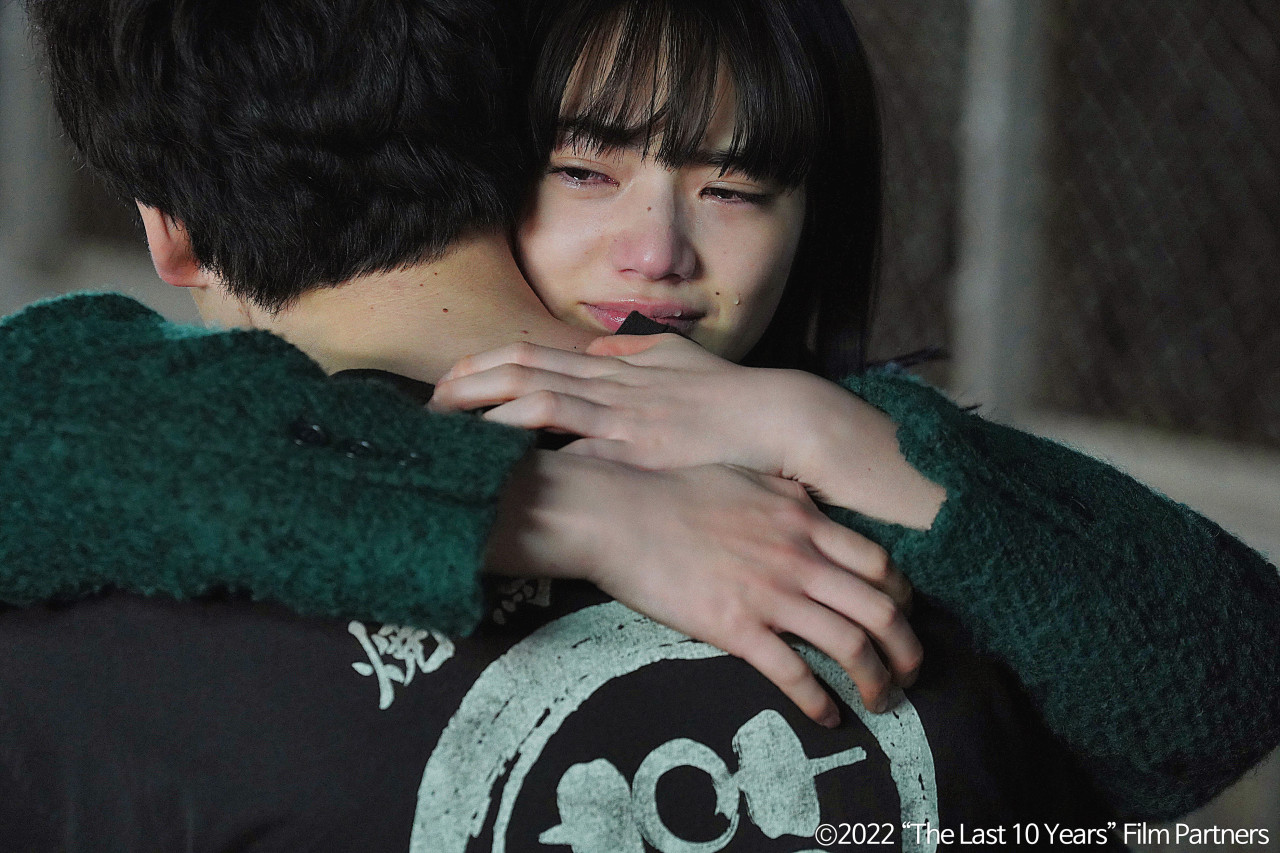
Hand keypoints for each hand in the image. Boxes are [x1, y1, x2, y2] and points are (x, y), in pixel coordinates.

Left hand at [431, 335, 804, 476]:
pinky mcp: (638, 455)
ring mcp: (622, 419)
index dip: (487, 362)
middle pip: (523, 372)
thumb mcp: (681, 358)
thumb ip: (638, 349)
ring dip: (488, 411)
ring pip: (540, 402)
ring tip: (447, 427)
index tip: (451, 375)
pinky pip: (578, 456)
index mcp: (614, 368)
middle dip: (469, 384)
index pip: (536, 355)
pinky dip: (539, 461)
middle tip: (428, 402)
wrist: (775, 418)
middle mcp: (610, 387)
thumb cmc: (729, 395)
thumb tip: (604, 345)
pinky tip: (504, 472)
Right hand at [488, 452, 921, 724]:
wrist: (620, 514)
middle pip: (880, 610)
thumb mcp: (745, 478)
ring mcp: (770, 594)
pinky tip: (828, 717)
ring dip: (877, 680)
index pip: (879, 564)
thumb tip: (810, 508)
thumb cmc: (675, 492)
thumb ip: (786, 497)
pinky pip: (793, 673)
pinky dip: (820, 701)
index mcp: (803, 519)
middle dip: (908, 648)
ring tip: (883, 701)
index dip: (902, 598)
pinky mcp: (736, 628)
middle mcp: (798, 557)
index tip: (901, 618)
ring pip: (849, 645)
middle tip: (913, 672)